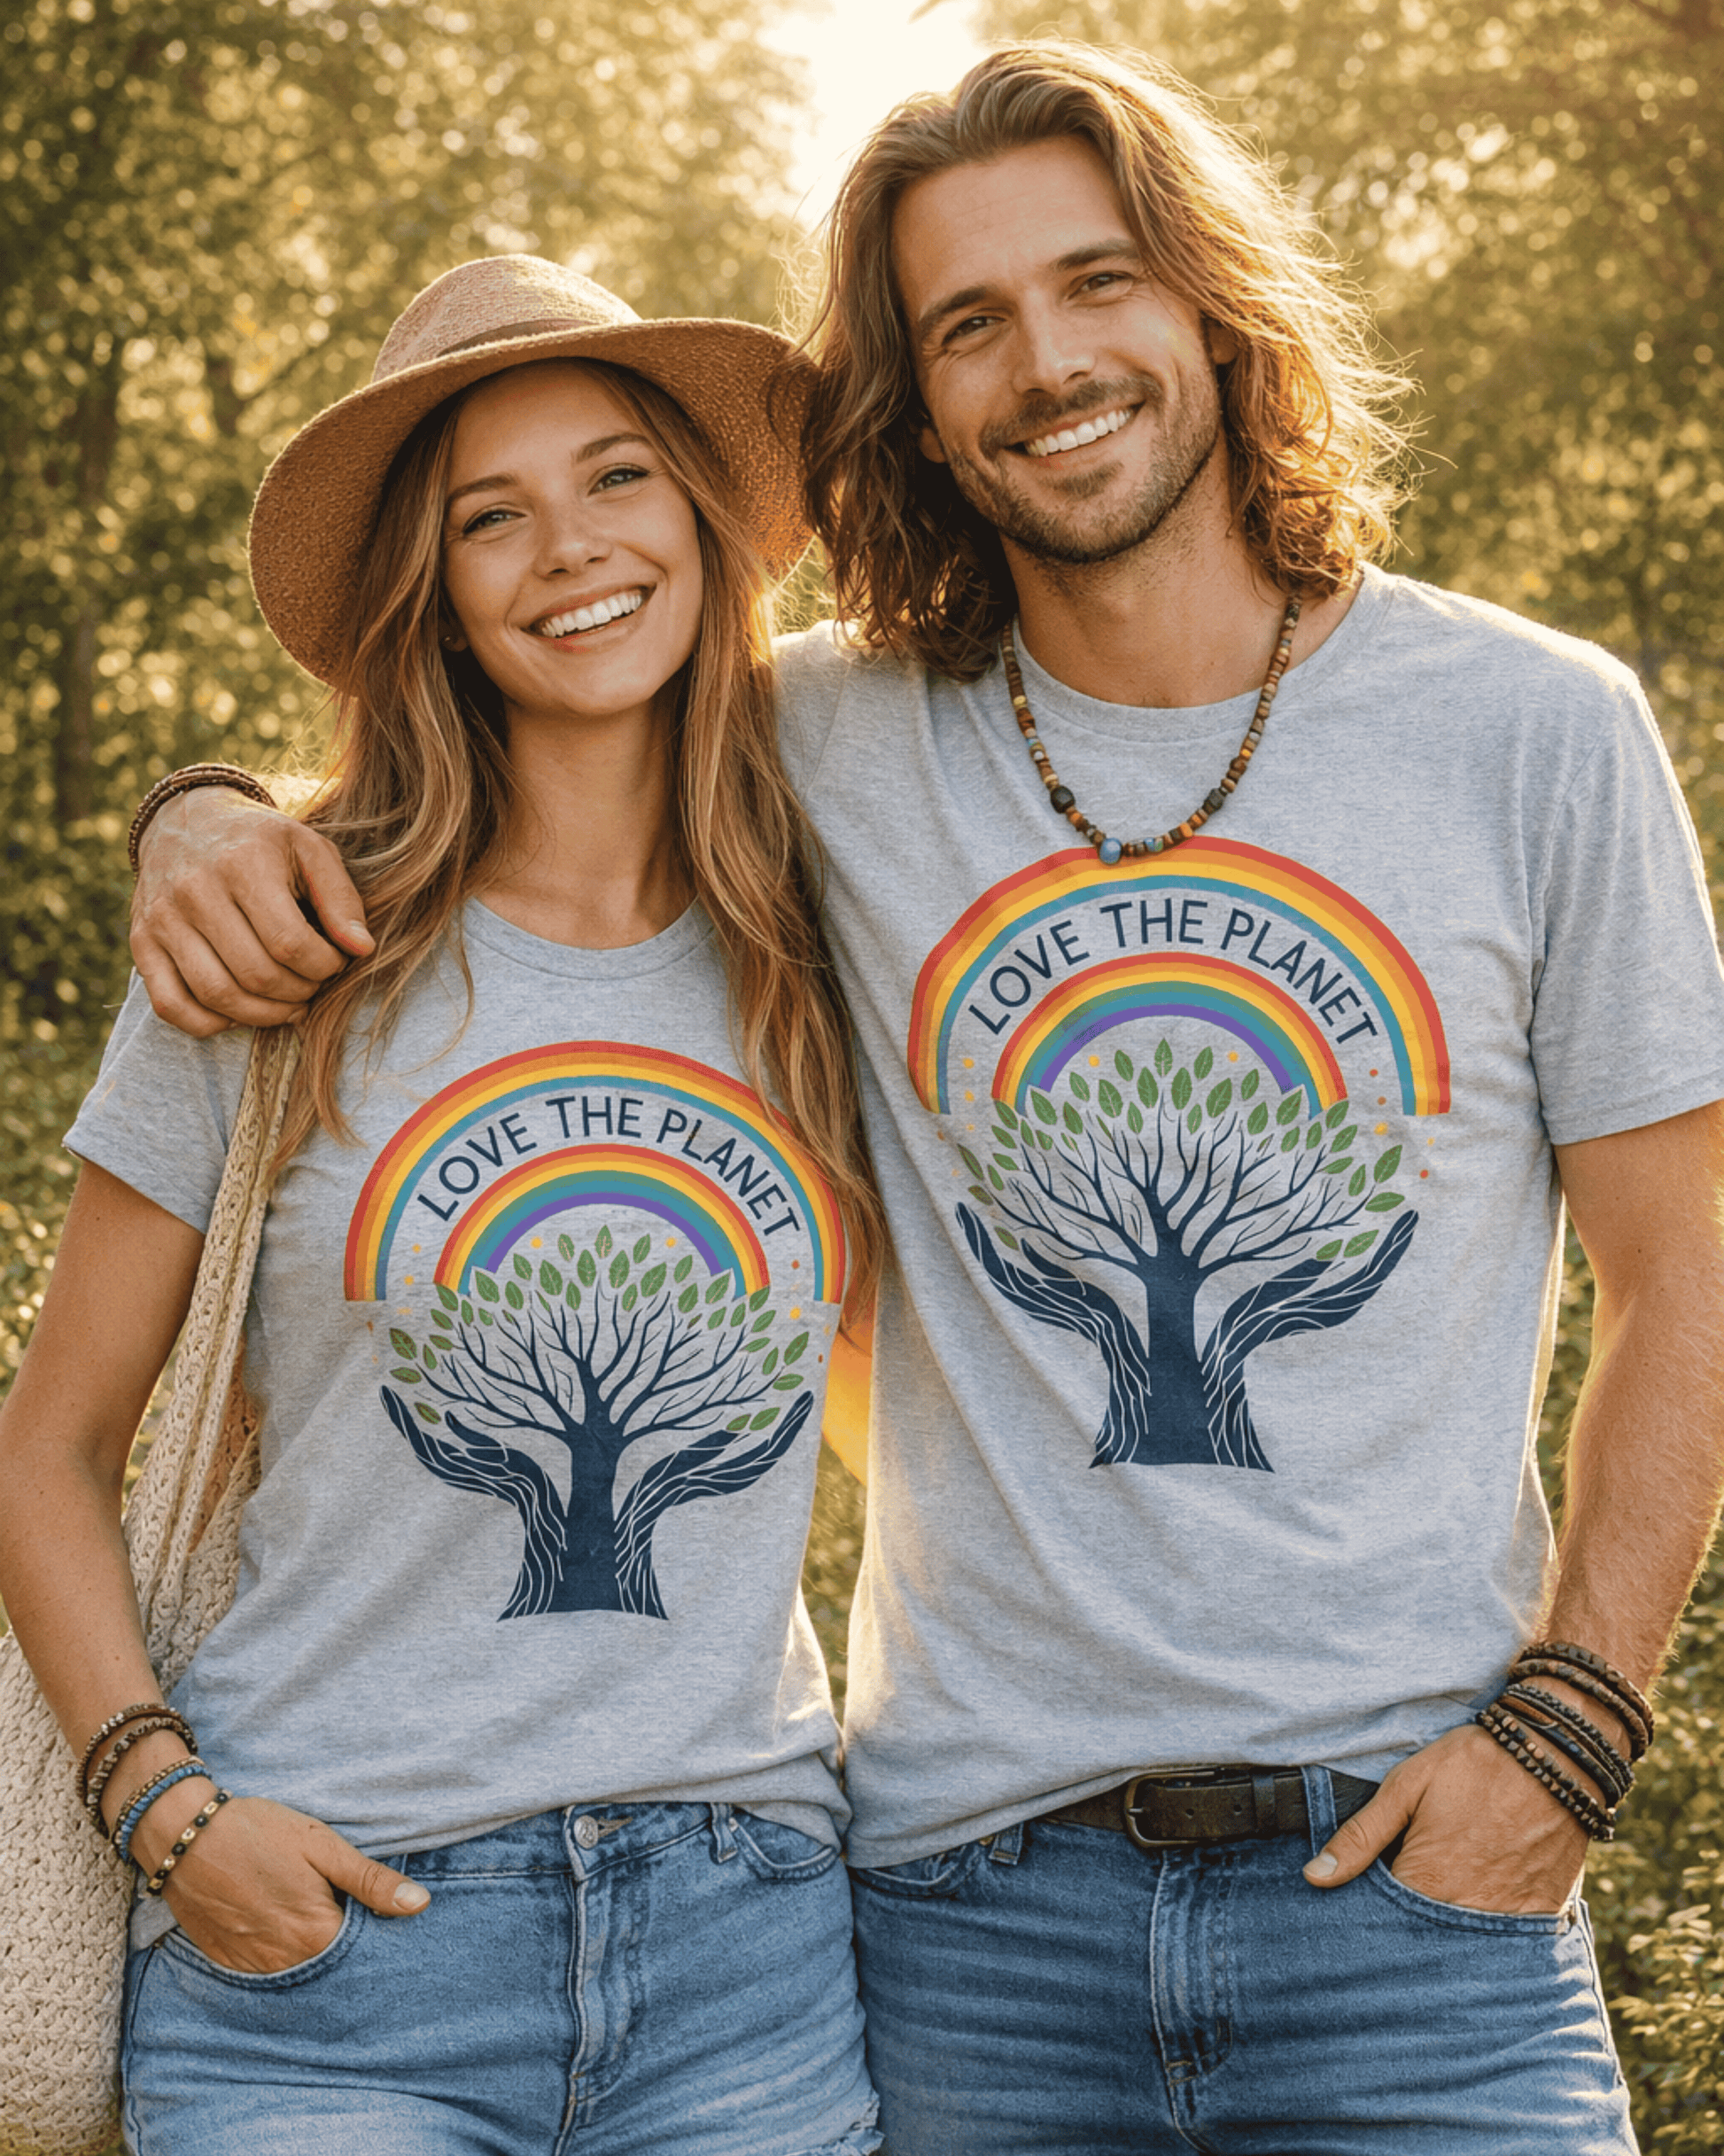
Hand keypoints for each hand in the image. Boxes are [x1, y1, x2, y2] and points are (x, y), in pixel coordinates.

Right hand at [131, 786, 373, 1035]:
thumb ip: (341, 899)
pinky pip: (171, 1006)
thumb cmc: (261, 842)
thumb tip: (362, 950)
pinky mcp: (141, 943)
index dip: (323, 967)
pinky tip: (241, 1011)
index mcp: (242, 863)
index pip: (289, 943)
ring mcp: (162, 920)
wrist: (186, 821)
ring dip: (263, 1015)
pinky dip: (211, 1024)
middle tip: (313, 985)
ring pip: (216, 996)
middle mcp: (194, 891)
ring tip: (288, 1003)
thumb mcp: (309, 850)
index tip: (334, 962)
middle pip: (255, 974)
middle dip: (299, 993)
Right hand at [134, 1789, 429, 1973]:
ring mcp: (252, 1967)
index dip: (375, 1934)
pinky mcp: (227, 1964)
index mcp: (316, 1933)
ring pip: (299, 1974)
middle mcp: (285, 1962)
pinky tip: (282, 1934)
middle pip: (332, 1967)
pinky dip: (280, 1961)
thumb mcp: (322, 1846)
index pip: (364, 1952)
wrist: (185, 1836)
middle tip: (345, 1918)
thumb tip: (420, 1904)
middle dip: (346, 1951)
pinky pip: (265, 1976)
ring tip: (312, 1923)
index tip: (379, 1921)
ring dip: (312, 1957)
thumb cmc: (259, 1832)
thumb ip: (371, 1881)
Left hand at [1302, 1722, 1588, 1914]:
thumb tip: (1314, 1878)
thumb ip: (1360, 1837)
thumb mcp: (1407, 1787)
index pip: (1382, 1924)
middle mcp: (1467, 1911)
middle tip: (1401, 1911)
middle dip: (1406, 1936)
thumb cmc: (1474, 1766)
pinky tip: (1476, 1913)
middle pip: (1424, 1942)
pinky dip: (1489, 1936)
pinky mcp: (1541, 1915)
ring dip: (1446, 1939)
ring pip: (1464, 1948)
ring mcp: (1508, 1918)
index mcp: (1427, 1882)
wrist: (1556, 1756)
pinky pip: (1508, 1942)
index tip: (1360, 1914)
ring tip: (1436, 1913)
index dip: (1368, 1920)